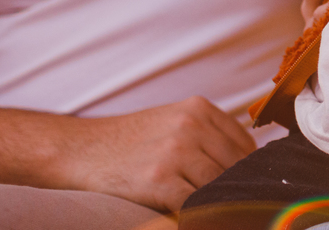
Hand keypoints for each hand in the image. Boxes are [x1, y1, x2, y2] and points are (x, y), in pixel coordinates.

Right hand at [58, 96, 255, 212]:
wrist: (81, 150)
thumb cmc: (130, 141)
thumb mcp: (172, 122)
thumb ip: (207, 135)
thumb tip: (245, 164)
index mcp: (199, 109)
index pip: (245, 144)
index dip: (248, 169)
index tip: (248, 185)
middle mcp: (191, 126)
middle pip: (236, 166)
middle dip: (237, 188)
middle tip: (239, 206)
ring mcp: (175, 152)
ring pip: (218, 186)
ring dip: (220, 203)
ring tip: (220, 213)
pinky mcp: (160, 180)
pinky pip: (195, 205)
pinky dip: (201, 215)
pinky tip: (197, 218)